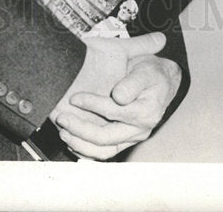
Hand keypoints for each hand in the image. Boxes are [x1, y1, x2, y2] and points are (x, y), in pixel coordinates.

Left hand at [51, 33, 180, 159]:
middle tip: (62, 119)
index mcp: (146, 111)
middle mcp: (139, 130)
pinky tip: (72, 142)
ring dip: (80, 144)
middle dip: (80, 129)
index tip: (74, 98)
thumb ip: (132, 82)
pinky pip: (103, 153)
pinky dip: (86, 151)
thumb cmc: (150, 73)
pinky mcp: (123, 142)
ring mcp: (131, 139)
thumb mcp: (146, 70)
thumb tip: (118, 96)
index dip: (92, 105)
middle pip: (105, 137)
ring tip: (63, 133)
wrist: (161, 83)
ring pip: (103, 151)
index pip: (114, 111)